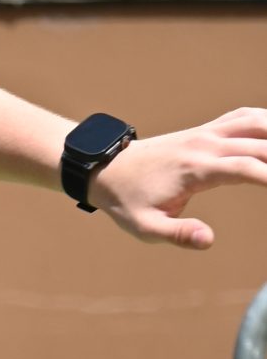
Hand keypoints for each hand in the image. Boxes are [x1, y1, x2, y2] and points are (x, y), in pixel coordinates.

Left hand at [91, 109, 266, 248]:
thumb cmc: (127, 201)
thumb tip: (209, 241)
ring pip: (258, 121)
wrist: (107, 169)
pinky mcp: (208, 129)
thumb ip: (178, 234)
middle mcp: (207, 143)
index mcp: (196, 168)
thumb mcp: (144, 227)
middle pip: (262, 142)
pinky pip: (246, 117)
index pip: (247, 168)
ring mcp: (209, 132)